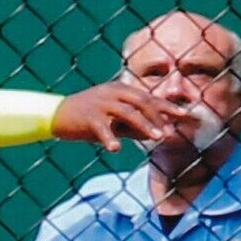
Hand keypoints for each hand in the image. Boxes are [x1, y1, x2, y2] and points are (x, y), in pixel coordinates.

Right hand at [53, 81, 174, 152]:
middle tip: (169, 131)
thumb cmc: (88, 118)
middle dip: (157, 116)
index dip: (167, 106)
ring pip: (126, 112)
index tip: (184, 115)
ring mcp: (100, 103)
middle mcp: (113, 93)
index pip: (148, 97)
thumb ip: (134, 127)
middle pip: (141, 102)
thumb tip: (155, 135)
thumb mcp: (114, 121)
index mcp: (121, 90)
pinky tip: (116, 149)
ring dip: (143, 124)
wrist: (56, 114)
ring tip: (155, 137)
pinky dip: (110, 138)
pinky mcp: (88, 116)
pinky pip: (102, 128)